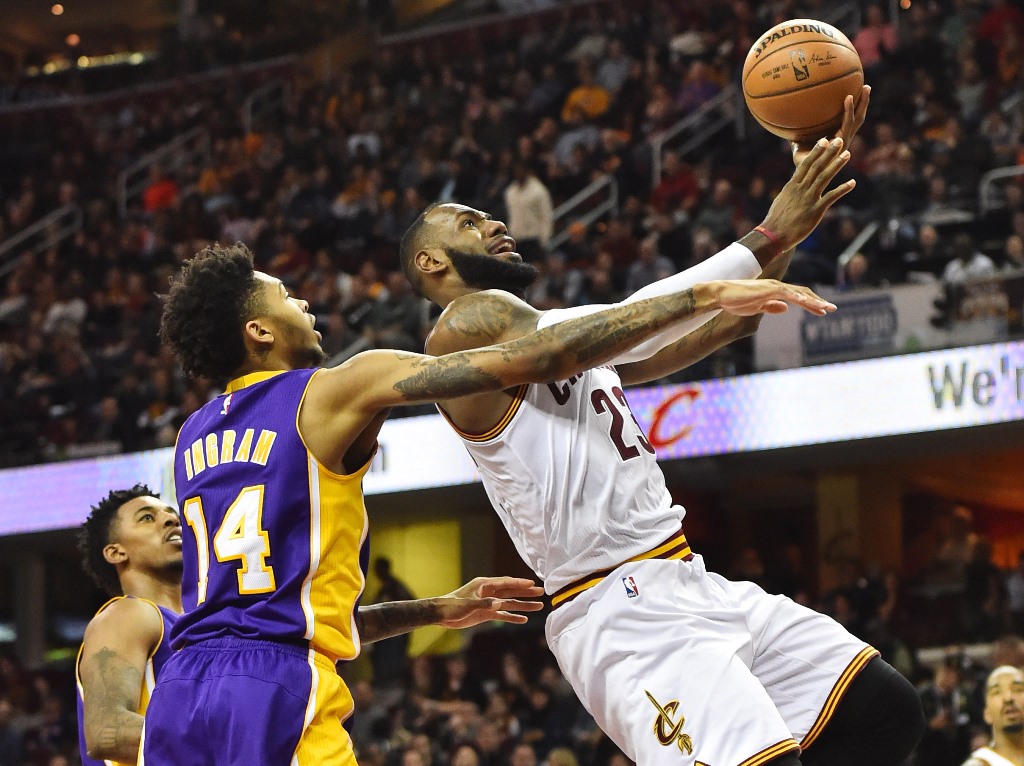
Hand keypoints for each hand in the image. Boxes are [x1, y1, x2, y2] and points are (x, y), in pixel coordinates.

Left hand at [434, 576, 543, 628]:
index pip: (506, 583)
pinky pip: (502, 615)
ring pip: (509, 603)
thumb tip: (500, 603)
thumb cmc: (452, 606)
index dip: (519, 583)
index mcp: (484, 585)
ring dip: (523, 605)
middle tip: (541, 592)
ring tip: (538, 606)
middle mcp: (489, 592)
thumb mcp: (468, 604)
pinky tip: (523, 619)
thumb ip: (484, 603)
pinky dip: (512, 617)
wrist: (441, 615)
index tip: (533, 584)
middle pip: (511, 592)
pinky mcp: (486, 614)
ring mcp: (488, 603)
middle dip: (526, 593)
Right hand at [709, 279, 836, 316]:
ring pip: (798, 294)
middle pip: (802, 293)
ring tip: (826, 308)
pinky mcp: (768, 289)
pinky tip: (808, 303)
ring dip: (813, 301)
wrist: (720, 294)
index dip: (810, 302)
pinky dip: (800, 298)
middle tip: (832, 309)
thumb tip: (785, 308)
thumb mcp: (756, 307)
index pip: (797, 296)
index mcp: (774, 291)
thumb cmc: (734, 300)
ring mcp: (773, 287)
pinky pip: (788, 294)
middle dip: (817, 301)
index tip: (822, 310)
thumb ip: (770, 306)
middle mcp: (776, 287)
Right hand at [760, 138, 854, 251]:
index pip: (805, 164)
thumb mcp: (782, 201)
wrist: (773, 235)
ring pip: (824, 177)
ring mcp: (809, 199)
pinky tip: (852, 183)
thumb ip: (791, 192)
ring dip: (837, 165)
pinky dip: (842, 189)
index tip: (824, 141)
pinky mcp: (816, 211)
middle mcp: (801, 189)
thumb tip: (794, 186)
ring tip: (847, 154)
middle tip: (839, 140)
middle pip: (816, 167)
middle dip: (828, 152)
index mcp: (792, 186)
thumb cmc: (775, 221)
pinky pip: (831, 197)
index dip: (816, 152)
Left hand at [792, 84, 870, 164]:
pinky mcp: (842, 144)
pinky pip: (847, 124)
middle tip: (866, 86)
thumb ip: (796, 136)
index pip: (849, 122)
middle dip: (863, 103)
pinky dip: (848, 111)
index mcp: (837, 139)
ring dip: (861, 104)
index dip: (852, 109)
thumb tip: (785, 124)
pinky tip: (847, 99)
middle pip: (858, 119)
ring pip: (856, 120)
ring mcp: (844, 142)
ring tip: (864, 88)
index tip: (852, 93)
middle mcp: (843, 140)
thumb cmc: (801, 163)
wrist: (805, 178)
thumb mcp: (798, 146)